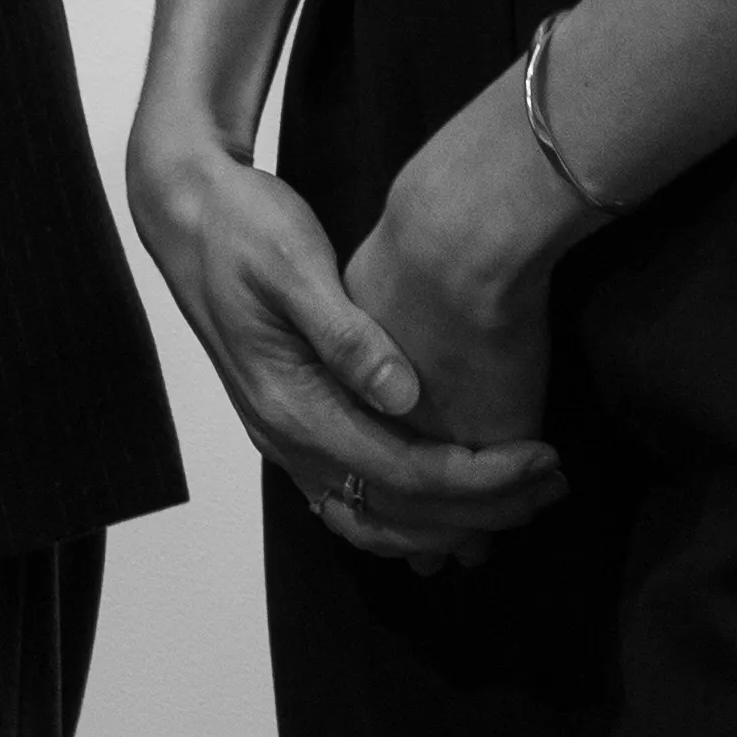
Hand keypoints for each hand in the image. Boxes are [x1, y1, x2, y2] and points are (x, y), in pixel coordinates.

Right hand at [128, 116, 565, 567]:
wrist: (185, 213)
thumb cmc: (241, 228)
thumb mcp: (294, 263)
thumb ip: (346, 333)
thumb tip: (404, 393)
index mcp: (292, 406)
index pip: (402, 474)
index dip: (479, 480)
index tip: (540, 463)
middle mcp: (285, 438)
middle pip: (395, 513)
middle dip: (480, 512)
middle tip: (550, 488)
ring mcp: (284, 438)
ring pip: (371, 520)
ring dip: (448, 523)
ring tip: (517, 502)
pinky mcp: (293, 423)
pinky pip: (354, 499)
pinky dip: (408, 513)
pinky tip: (452, 496)